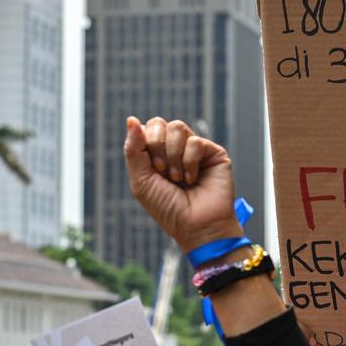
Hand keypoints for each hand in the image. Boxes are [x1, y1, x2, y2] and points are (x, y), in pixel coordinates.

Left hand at [124, 117, 243, 251]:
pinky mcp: (214, 153)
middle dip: (157, 146)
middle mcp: (176, 149)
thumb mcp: (141, 180)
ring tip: (178, 177)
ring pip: (177, 127)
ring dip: (173, 155)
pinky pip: (195, 141)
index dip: (145, 144)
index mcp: (156, 154)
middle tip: (163, 171)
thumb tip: (131, 119)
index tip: (152, 169)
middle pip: (159, 123)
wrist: (196, 226)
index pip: (146, 129)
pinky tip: (192, 179)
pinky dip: (190, 162)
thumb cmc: (168, 208)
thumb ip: (133, 149)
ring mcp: (195, 150)